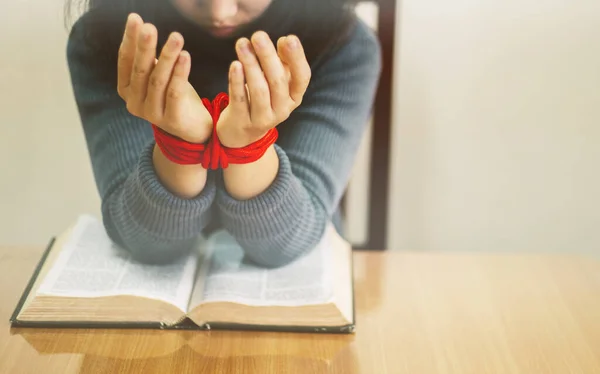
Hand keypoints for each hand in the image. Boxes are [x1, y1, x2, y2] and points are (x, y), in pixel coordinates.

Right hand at [117, 13, 211, 143]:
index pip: (125, 60)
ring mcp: (151, 114)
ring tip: (176, 37)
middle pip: (140, 70)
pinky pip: (175, 92)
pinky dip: (180, 73)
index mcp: (126, 89)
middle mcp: (134, 103)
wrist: (193, 129)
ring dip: (167, 57)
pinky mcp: (171, 120)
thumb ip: (148, 58)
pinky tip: (185, 56)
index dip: (130, 39)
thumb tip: (141, 26)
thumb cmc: (174, 96)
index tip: (135, 18)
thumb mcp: (157, 75)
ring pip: (158, 80)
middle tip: (150, 27)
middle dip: (144, 47)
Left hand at [216, 31, 311, 147]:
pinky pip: (240, 99)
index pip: (302, 77)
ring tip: (242, 44)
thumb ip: (282, 62)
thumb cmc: (261, 98)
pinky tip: (235, 64)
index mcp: (294, 97)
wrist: (241, 133)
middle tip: (258, 35)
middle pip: (278, 81)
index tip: (288, 38)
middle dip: (267, 56)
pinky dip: (237, 81)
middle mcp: (282, 110)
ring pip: (259, 90)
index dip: (297, 58)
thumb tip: (285, 40)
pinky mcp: (242, 122)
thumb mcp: (275, 82)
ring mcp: (262, 119)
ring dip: (251, 64)